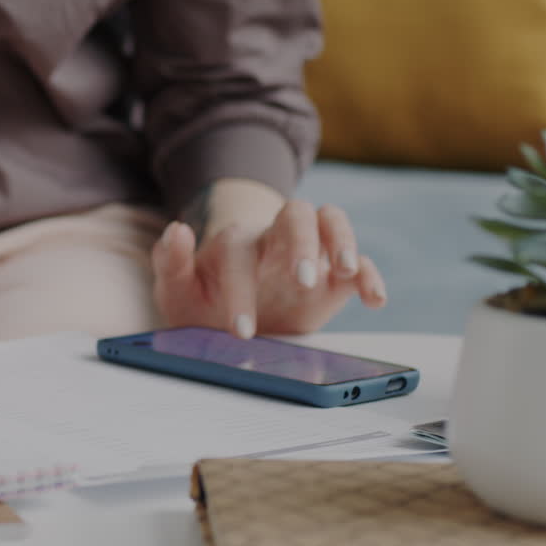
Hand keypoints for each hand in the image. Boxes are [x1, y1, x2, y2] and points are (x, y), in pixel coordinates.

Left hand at [152, 199, 385, 337]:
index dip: (240, 290)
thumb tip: (177, 229)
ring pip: (331, 222)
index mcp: (236, 243)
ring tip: (346, 271)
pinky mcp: (333, 278)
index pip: (240, 253)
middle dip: (301, 241)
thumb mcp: (177, 288)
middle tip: (301, 279)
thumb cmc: (202, 296)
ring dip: (342, 241)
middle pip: (296, 215)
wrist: (229, 311)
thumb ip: (171, 261)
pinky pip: (359, 265)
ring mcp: (308, 253)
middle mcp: (275, 240)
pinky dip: (370, 276)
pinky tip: (375, 299)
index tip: (241, 331)